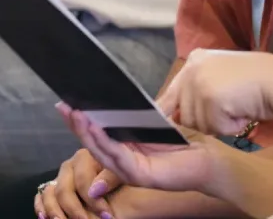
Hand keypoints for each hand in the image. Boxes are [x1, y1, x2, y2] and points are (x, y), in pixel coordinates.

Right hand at [33, 146, 120, 218]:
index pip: (84, 181)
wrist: (123, 187)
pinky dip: (42, 207)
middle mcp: (71, 165)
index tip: (106, 215)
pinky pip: (43, 196)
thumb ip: (111, 178)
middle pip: (64, 189)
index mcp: (88, 156)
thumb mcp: (124, 175)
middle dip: (75, 210)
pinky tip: (45, 217)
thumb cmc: (124, 178)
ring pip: (50, 193)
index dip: (94, 201)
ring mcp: (60, 176)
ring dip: (54, 211)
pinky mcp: (54, 187)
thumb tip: (94, 190)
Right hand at [61, 107, 220, 195]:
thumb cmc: (186, 143)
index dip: (82, 121)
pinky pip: (118, 157)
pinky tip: (96, 127)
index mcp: (126, 150)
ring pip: (101, 151)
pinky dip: (105, 142)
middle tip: (63, 106)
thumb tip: (120, 99)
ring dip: (86, 132)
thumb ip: (138, 118)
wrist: (209, 160)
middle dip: (77, 124)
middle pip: (93, 144)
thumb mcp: (158, 125)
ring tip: (76, 113)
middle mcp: (123, 162)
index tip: (68, 103)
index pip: (98, 136)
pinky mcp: (140, 174)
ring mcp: (130, 170)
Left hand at [159, 49, 272, 134]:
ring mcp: (199, 82)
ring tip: (238, 106)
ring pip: (197, 124)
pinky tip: (243, 111)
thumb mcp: (222, 78)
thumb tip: (174, 117)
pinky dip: (230, 126)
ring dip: (219, 123)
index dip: (171, 113)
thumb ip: (199, 91)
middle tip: (231, 106)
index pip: (169, 95)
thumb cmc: (257, 80)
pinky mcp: (209, 97)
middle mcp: (192, 68)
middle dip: (207, 118)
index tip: (170, 123)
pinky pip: (213, 128)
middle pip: (185, 114)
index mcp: (195, 59)